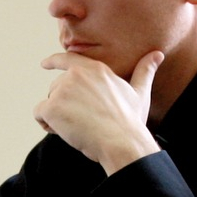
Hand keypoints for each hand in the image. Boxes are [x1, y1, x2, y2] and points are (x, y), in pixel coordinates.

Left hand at [33, 50, 163, 174]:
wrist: (121, 142)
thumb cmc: (131, 121)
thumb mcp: (140, 93)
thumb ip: (145, 71)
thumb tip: (158, 55)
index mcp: (95, 68)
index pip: (68, 59)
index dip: (54, 61)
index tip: (44, 64)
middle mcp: (76, 75)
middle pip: (56, 87)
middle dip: (63, 104)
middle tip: (83, 121)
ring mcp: (62, 89)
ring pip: (48, 102)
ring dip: (57, 116)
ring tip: (77, 127)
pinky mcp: (52, 107)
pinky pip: (39, 114)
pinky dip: (46, 124)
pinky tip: (63, 131)